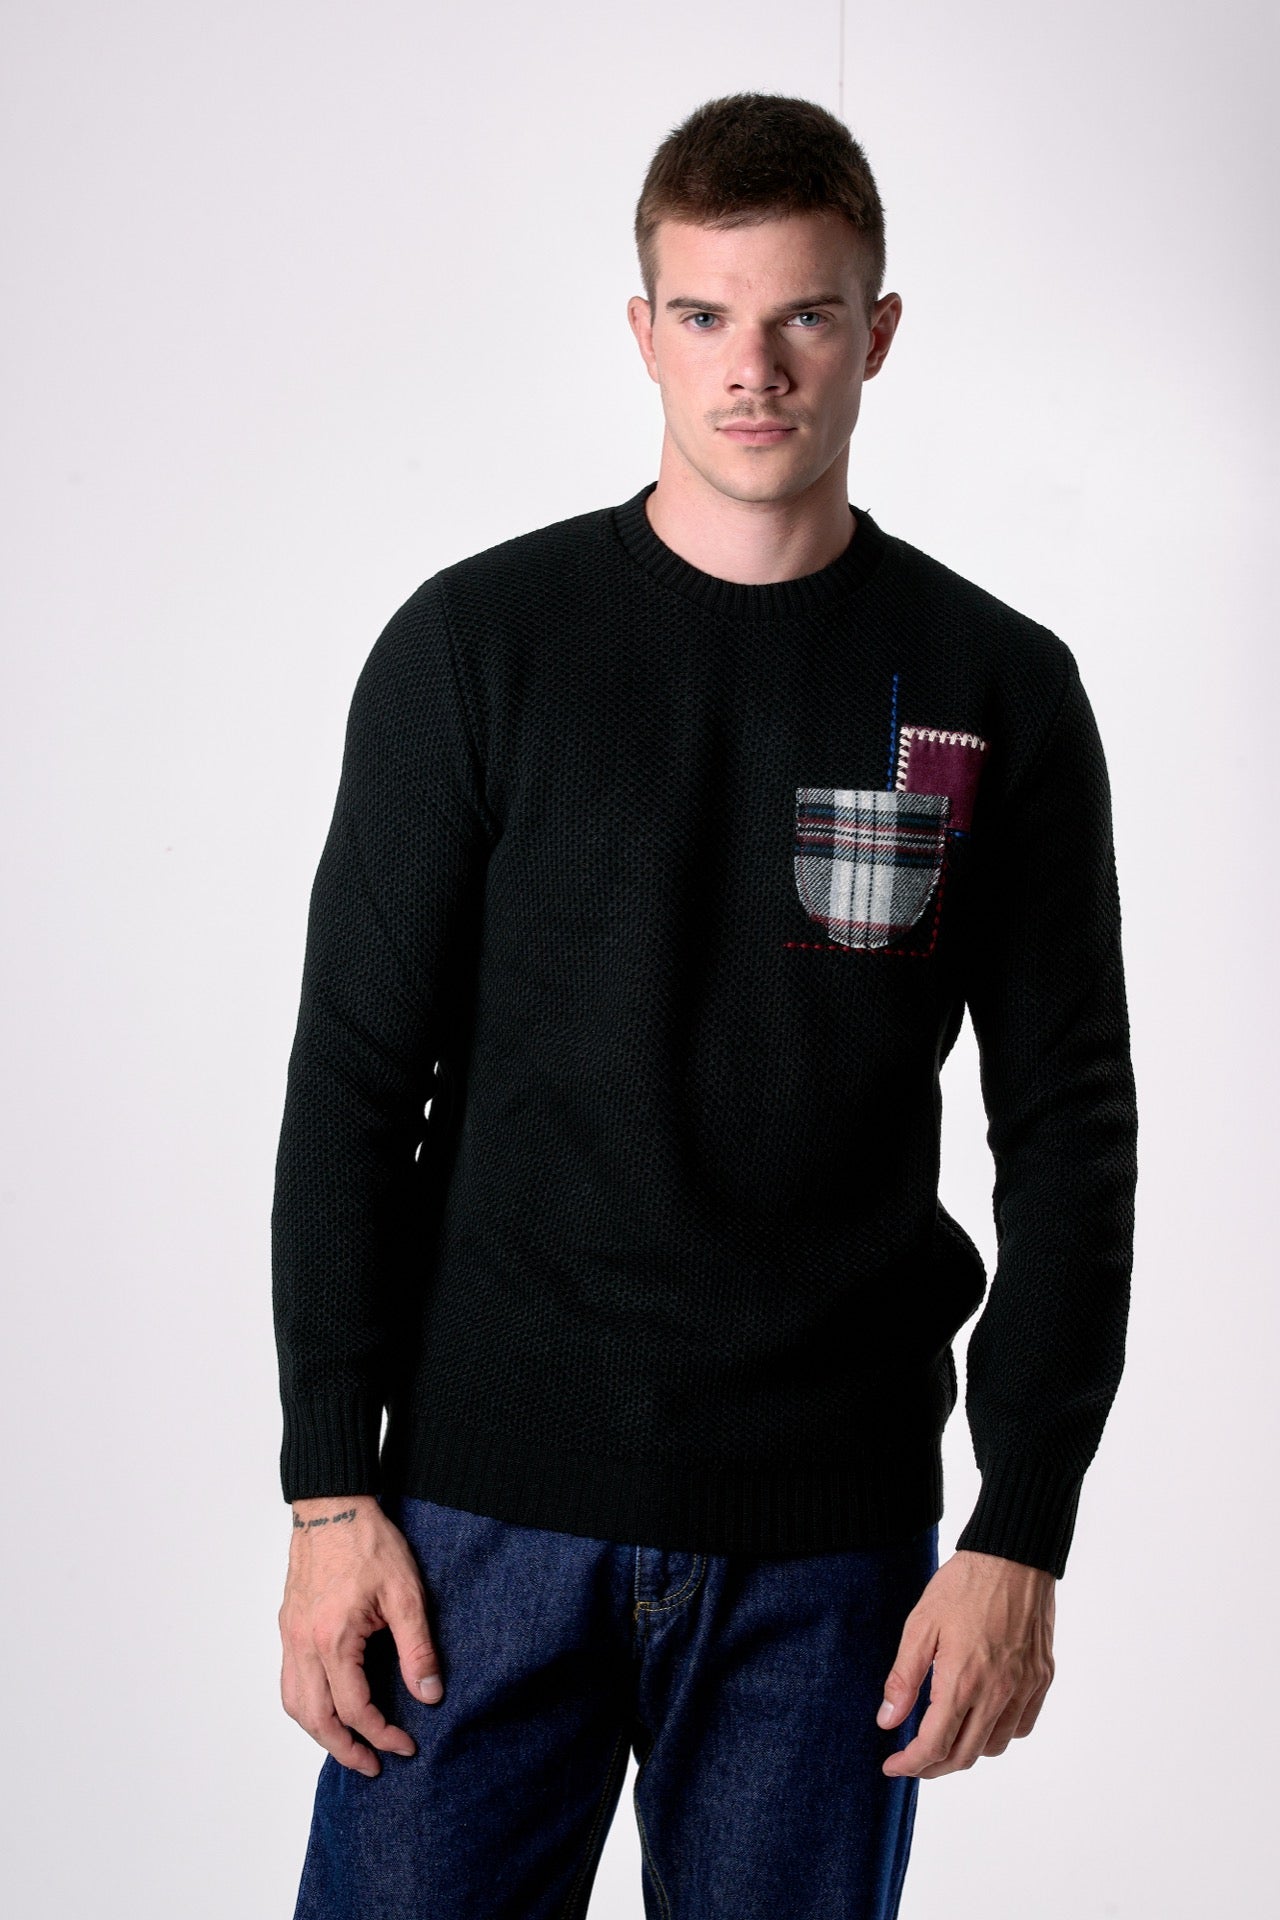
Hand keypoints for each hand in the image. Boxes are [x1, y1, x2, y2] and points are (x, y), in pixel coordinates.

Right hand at [279, 1494, 443, 1777]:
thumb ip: (417, 1648)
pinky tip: (327, 1708)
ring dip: (320, 1733)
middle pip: (315, 1719)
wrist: (332, 1505)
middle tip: (373, 1766)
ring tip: (349, 1745)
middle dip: (345, 1749)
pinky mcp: (288, 1626)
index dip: (382, 1734)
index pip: (354, 1709)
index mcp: (333, 1638)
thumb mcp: (406, 1593)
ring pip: (294, 1704)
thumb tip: (429, 1695)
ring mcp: (290, 1635)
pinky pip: (288, 1681)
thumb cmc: (369, 1542)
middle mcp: (303, 1643)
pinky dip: (305, 1706)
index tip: (406, 1744)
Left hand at [876, 1548, 1055, 1777]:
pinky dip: (998, 1734)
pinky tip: (982, 1719)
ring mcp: (1024, 1688)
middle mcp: (997, 1692)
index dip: (910, 1764)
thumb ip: (904, 1679)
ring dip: (966, 1752)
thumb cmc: (963, 1585)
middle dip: (933, 1767)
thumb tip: (887, 1722)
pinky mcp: (1041, 1678)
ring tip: (945, 1739)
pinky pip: (1021, 1726)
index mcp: (963, 1681)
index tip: (892, 1766)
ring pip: (995, 1746)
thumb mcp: (920, 1625)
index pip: (934, 1745)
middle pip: (964, 1755)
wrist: (1014, 1556)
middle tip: (912, 1760)